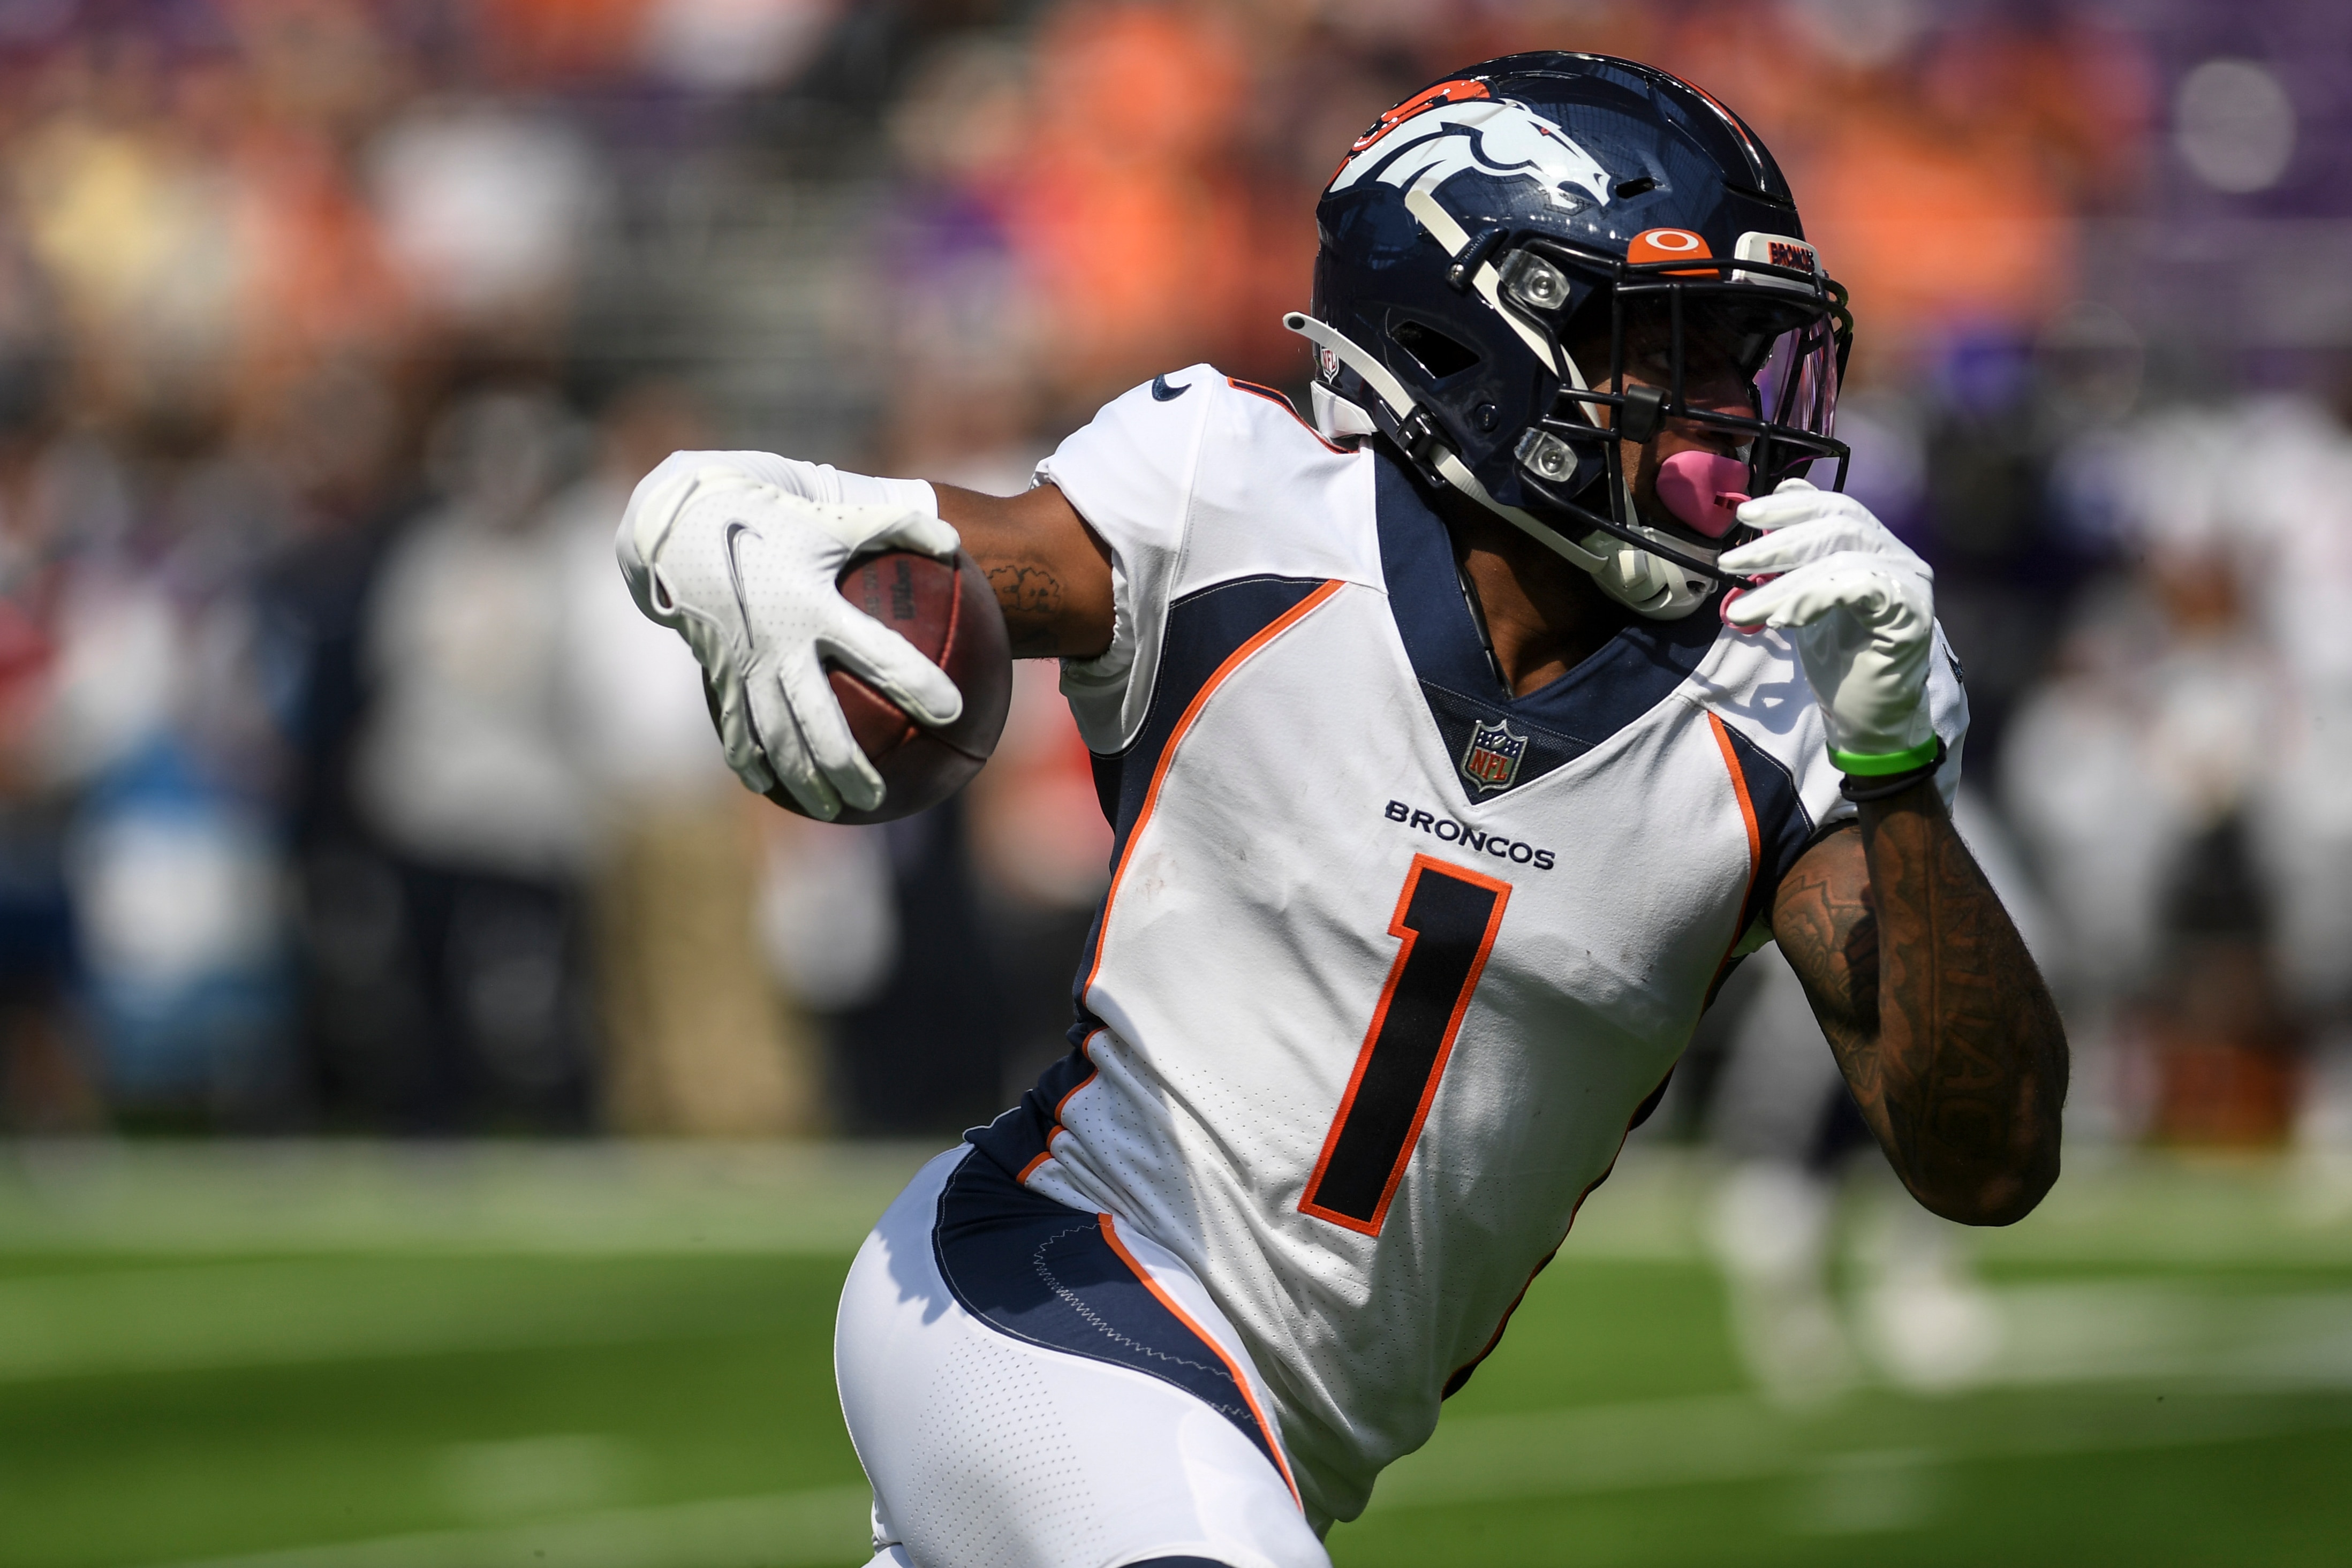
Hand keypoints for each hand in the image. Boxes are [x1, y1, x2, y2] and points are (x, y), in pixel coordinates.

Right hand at [617, 458, 963, 818]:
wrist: (684, 525)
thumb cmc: (776, 521)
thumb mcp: (837, 519)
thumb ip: (898, 527)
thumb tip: (956, 544)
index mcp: (816, 606)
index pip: (878, 653)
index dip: (916, 683)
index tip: (953, 714)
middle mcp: (781, 644)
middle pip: (818, 722)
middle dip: (848, 768)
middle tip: (877, 799)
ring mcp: (747, 664)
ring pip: (776, 738)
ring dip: (802, 779)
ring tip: (833, 812)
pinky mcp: (721, 673)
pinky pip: (736, 727)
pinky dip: (749, 760)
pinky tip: (766, 788)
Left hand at [1718, 479, 1936, 771]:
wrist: (1865, 718)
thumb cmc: (1839, 661)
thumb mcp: (1805, 602)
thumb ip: (1794, 563)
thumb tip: (1764, 520)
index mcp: (1875, 548)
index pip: (1836, 508)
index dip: (1792, 505)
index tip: (1747, 514)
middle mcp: (1899, 557)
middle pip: (1837, 524)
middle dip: (1776, 541)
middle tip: (1731, 562)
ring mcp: (1909, 583)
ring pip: (1842, 555)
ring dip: (1784, 581)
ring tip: (1747, 607)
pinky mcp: (1911, 613)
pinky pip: (1859, 586)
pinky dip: (1813, 598)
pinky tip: (1783, 621)